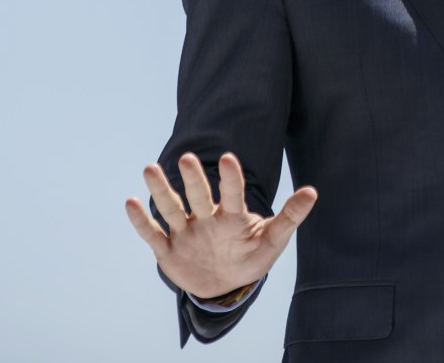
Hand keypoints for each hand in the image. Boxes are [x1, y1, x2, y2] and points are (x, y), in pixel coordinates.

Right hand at [124, 151, 317, 299]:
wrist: (224, 285)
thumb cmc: (250, 257)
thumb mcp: (272, 241)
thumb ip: (289, 217)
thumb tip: (313, 191)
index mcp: (232, 217)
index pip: (232, 194)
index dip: (231, 178)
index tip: (229, 158)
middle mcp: (206, 219)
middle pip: (199, 196)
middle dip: (194, 179)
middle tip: (188, 158)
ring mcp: (186, 234)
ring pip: (172, 210)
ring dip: (161, 191)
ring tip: (150, 168)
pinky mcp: (168, 251)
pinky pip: (153, 234)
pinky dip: (142, 221)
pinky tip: (131, 202)